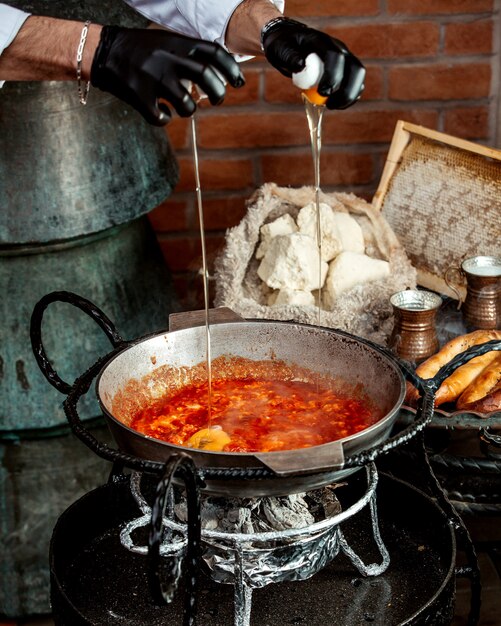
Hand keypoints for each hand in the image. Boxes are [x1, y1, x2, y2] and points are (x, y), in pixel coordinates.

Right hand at [91, 26, 244, 125]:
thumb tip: (218, 72)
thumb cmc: (141, 50)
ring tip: (184, 107)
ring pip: (187, 105)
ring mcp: (154, 78)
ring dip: (190, 110)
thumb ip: (190, 54)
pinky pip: (161, 117)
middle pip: (207, 78)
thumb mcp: (167, 41)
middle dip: (218, 94)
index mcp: (178, 43)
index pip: (214, 53)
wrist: (104, 51)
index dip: (231, 69)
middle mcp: (169, 58)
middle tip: (217, 100)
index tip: (239, 82)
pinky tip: (163, 113)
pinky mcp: (139, 96)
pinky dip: (165, 119)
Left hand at [262, 18, 364, 109]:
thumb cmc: (284, 46)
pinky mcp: (344, 70)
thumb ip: (290, 56)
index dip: (333, 76)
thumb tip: (300, 65)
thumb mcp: (282, 49)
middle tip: (329, 104)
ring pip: (358, 77)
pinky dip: (348, 97)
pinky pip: (355, 84)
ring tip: (331, 106)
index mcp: (322, 41)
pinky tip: (335, 105)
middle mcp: (339, 48)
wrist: (290, 44)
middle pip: (355, 68)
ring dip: (349, 96)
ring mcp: (344, 58)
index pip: (336, 56)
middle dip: (346, 90)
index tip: (322, 93)